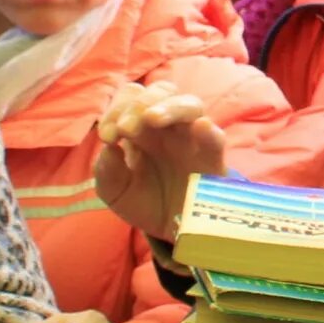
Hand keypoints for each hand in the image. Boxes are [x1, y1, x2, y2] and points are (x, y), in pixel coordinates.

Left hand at [94, 78, 228, 243]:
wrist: (173, 231)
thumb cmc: (145, 202)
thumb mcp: (115, 191)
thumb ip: (106, 171)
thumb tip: (111, 148)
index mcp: (142, 127)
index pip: (131, 98)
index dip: (116, 109)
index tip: (108, 136)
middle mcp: (168, 127)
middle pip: (162, 91)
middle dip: (140, 104)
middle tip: (127, 128)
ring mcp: (193, 140)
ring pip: (190, 104)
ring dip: (170, 107)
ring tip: (152, 119)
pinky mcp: (213, 159)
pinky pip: (216, 138)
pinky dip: (209, 131)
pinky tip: (200, 128)